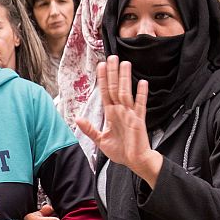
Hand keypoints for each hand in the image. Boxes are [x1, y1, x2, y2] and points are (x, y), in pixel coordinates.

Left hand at [77, 55, 162, 187]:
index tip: (101, 66)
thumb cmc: (121, 151)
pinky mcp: (139, 121)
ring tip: (124, 64)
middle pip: (116, 88)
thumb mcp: (100, 140)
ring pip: (126, 93)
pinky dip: (141, 95)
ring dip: (125, 79)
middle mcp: (121, 111)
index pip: (106, 92)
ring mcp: (130, 115)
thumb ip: (90, 129)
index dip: (103, 79)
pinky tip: (142, 83)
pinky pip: (140, 106)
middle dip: (113, 73)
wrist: (135, 162)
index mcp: (111, 114)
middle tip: (112, 57)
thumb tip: (77, 119)